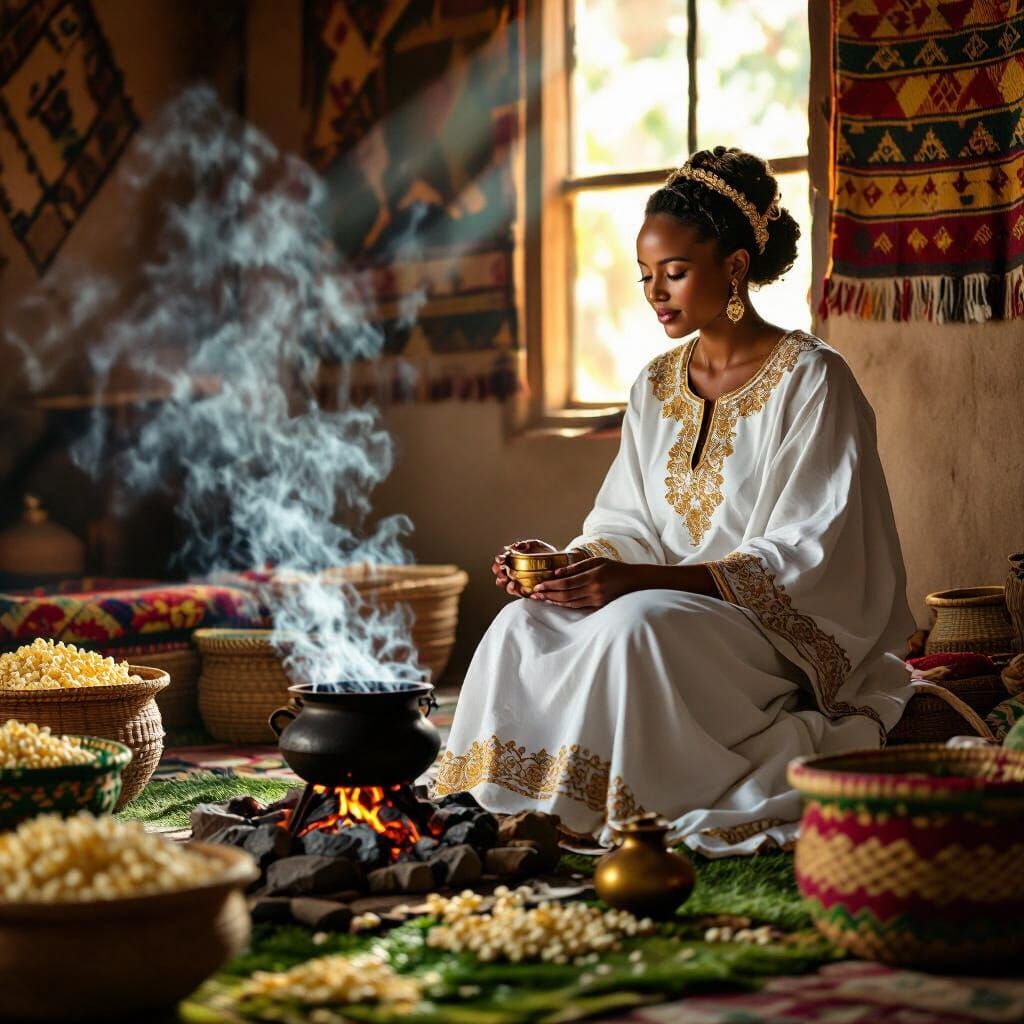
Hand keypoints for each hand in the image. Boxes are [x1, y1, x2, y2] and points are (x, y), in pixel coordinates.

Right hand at [492, 538, 555, 598]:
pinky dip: (521, 593)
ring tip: (512, 583)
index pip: (501, 562)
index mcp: (513, 561)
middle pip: (501, 576)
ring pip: (508, 587)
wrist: (561, 563)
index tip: (501, 560)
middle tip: (503, 572)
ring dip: (508, 586)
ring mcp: (520, 583)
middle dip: (499, 575)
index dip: (499, 561)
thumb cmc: (546, 553)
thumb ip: (525, 544)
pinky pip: (522, 594)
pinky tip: (523, 589)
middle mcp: (514, 573)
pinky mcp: (529, 591)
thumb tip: (514, 546)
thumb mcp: (536, 545)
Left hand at [530, 557, 645, 608]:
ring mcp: (596, 599)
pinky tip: (555, 602)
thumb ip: (576, 567)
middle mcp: (593, 590)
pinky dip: (564, 604)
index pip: (566, 583)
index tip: (538, 586)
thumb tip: (557, 572)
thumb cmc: (614, 568)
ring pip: (570, 603)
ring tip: (541, 598)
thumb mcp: (596, 561)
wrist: (633, 581)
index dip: (550, 585)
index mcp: (592, 576)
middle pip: (565, 595)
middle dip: (548, 594)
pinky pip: (577, 606)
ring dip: (554, 601)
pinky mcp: (598, 605)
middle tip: (534, 594)